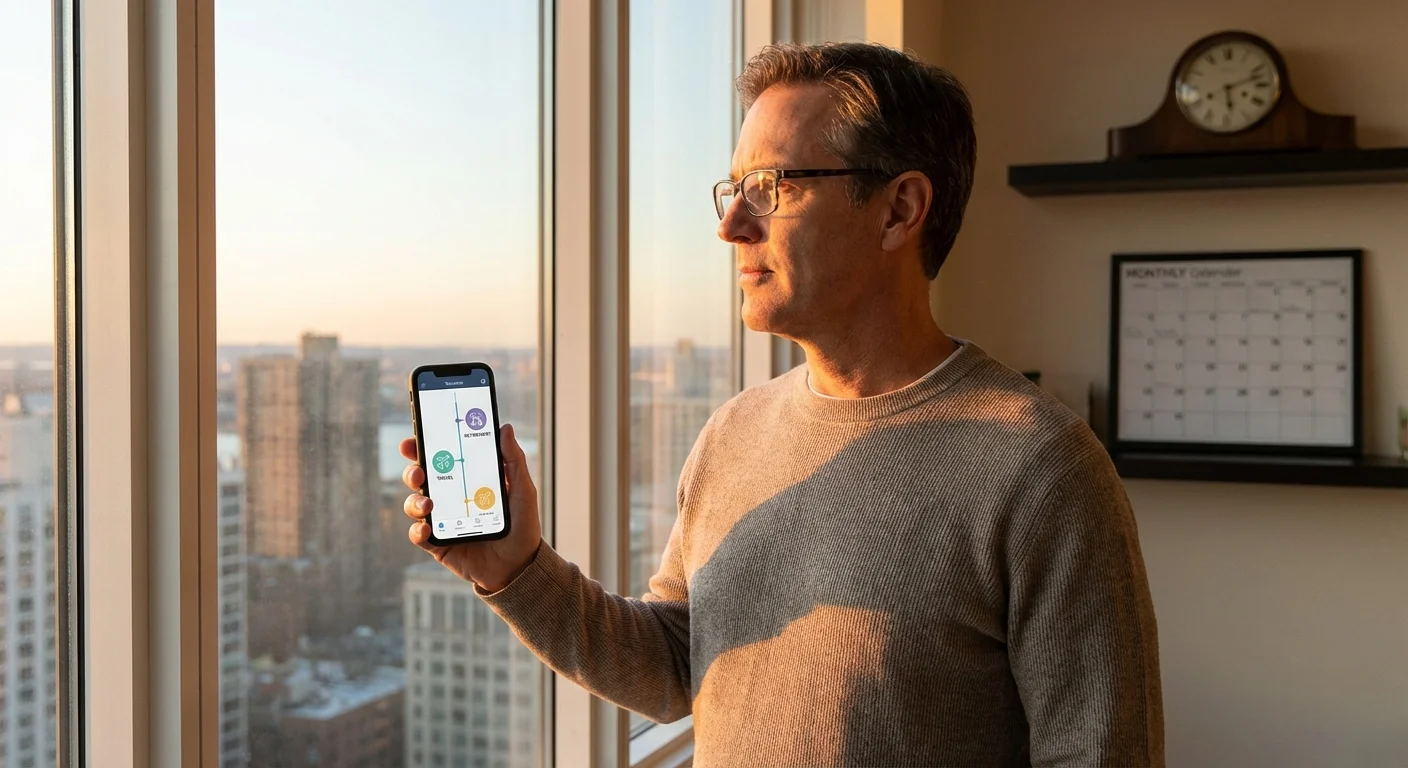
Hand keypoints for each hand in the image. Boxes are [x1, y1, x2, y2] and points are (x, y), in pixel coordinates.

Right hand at [401, 423, 542, 592]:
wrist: (520, 566)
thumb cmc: (522, 526)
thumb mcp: (522, 490)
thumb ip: (513, 460)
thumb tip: (506, 428)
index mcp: (466, 480)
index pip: (441, 458)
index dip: (423, 447)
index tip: (414, 438)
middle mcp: (450, 498)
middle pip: (421, 478)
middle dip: (412, 471)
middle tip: (418, 472)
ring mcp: (442, 520)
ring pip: (415, 504)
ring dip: (414, 501)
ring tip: (428, 505)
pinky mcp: (438, 544)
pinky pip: (419, 535)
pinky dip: (418, 530)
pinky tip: (426, 529)